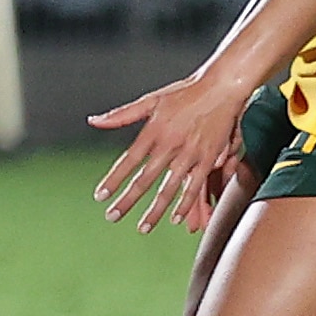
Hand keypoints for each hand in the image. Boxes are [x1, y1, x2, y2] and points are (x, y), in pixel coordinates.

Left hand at [88, 64, 249, 235]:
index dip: (113, 180)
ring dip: (155, 211)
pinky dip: (185, 205)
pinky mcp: (209, 159)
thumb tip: (93, 121)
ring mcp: (190, 154)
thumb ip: (121, 115)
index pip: (127, 161)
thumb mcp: (150, 100)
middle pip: (144, 180)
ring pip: (169, 189)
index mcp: (153, 131)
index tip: (100, 195)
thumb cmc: (185, 93)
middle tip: (112, 216)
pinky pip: (195, 187)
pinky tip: (175, 219)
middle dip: (127, 201)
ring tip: (142, 227)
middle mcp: (170, 145)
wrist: (222, 87)